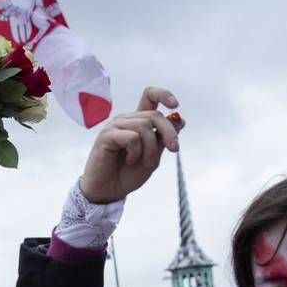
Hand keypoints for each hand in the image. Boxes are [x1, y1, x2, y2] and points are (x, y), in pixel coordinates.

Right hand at [79, 87, 180, 203]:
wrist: (108, 191)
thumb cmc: (127, 175)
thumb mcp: (153, 156)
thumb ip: (163, 139)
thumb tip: (180, 120)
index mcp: (137, 122)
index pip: (149, 96)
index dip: (163, 95)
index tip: (175, 105)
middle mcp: (126, 120)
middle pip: (154, 115)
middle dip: (169, 133)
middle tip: (174, 149)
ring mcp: (115, 126)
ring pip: (144, 126)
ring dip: (151, 148)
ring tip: (144, 163)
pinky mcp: (107, 136)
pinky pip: (132, 137)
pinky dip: (136, 152)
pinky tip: (129, 161)